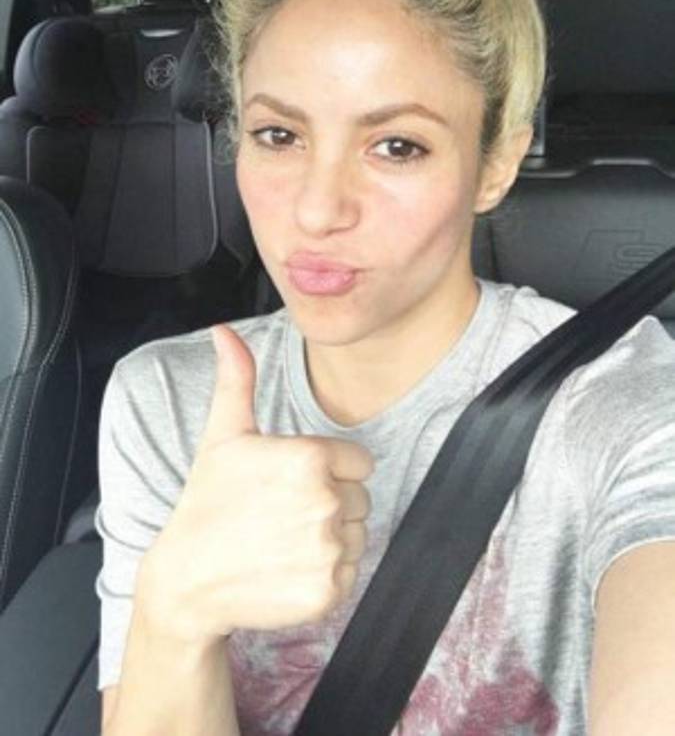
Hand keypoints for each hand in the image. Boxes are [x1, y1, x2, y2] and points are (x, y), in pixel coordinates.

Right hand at [138, 324, 374, 644]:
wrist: (187, 581)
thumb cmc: (207, 502)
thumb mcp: (223, 436)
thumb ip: (237, 379)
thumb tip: (224, 331)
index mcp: (309, 457)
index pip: (359, 461)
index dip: (329, 470)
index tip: (290, 484)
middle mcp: (325, 501)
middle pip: (361, 498)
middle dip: (330, 503)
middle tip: (282, 514)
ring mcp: (327, 549)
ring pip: (358, 535)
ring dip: (331, 539)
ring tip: (284, 541)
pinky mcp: (329, 592)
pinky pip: (349, 572)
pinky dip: (326, 575)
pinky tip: (288, 569)